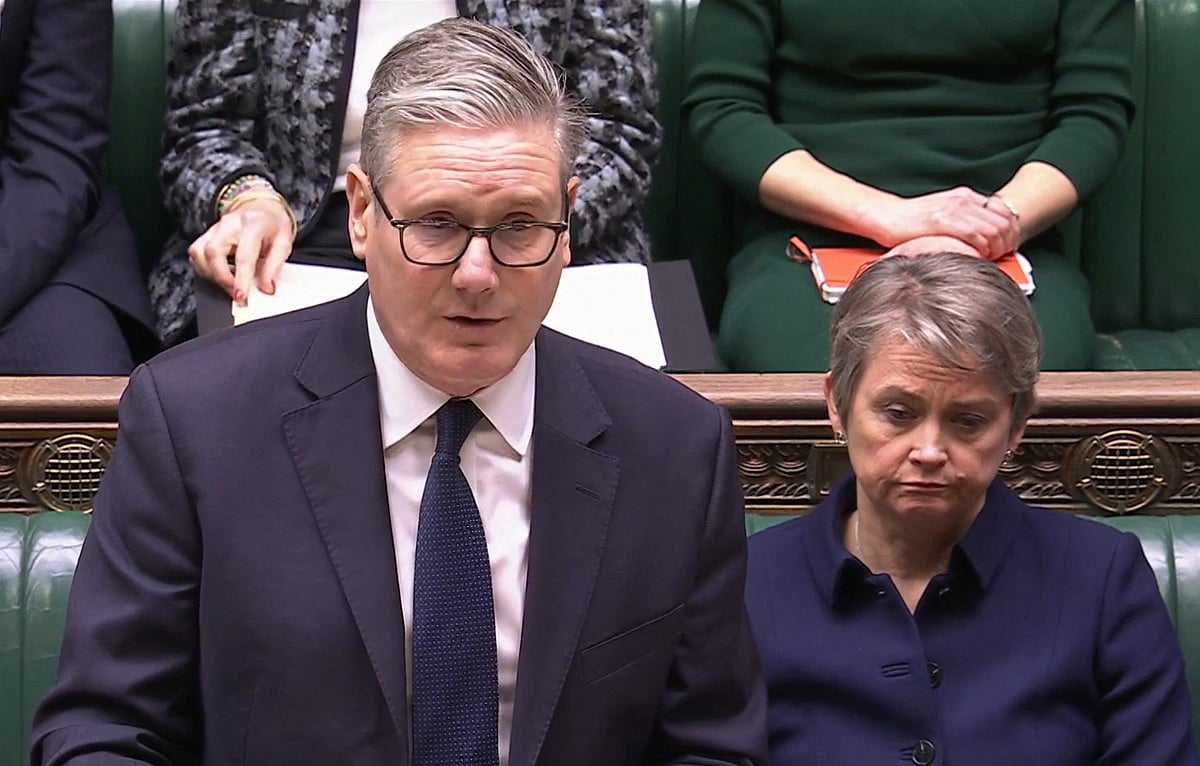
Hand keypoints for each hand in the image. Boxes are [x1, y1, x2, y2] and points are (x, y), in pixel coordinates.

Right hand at [187, 197, 294, 303]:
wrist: (261, 206)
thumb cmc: (272, 224)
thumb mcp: (284, 243)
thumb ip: (274, 266)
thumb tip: (266, 288)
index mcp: (253, 224)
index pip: (243, 256)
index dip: (240, 279)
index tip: (241, 296)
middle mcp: (230, 224)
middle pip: (212, 252)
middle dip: (222, 278)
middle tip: (236, 292)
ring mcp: (215, 228)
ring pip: (199, 253)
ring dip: (212, 274)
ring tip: (230, 283)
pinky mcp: (207, 234)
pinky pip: (196, 253)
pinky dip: (205, 268)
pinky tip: (220, 273)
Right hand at [872, 186, 1019, 259]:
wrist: (885, 216)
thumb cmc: (909, 223)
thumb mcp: (942, 215)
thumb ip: (962, 221)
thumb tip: (981, 240)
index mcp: (965, 197)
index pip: (1003, 212)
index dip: (1010, 232)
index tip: (1006, 247)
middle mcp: (964, 200)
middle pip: (1004, 222)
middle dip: (1007, 242)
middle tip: (1001, 257)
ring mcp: (956, 209)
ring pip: (995, 230)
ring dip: (997, 248)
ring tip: (989, 259)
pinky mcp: (945, 221)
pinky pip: (977, 236)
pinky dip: (983, 250)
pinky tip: (976, 258)